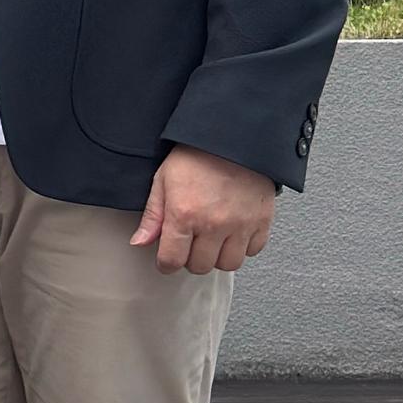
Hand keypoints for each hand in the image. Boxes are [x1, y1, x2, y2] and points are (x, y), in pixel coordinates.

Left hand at [133, 145, 277, 275]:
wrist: (233, 136)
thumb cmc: (197, 154)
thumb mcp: (164, 180)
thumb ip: (152, 216)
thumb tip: (140, 242)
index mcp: (184, 214)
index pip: (172, 261)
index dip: (166, 262)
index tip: (168, 257)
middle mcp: (213, 224)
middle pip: (200, 266)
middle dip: (191, 258)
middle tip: (190, 242)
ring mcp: (240, 224)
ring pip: (228, 264)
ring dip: (218, 256)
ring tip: (213, 239)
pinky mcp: (262, 221)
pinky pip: (253, 250)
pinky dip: (243, 246)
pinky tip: (233, 231)